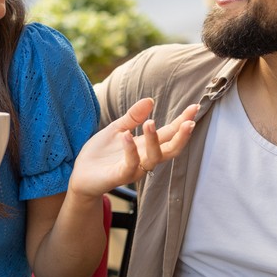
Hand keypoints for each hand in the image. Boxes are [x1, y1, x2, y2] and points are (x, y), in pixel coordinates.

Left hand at [69, 98, 196, 197]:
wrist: (81, 175)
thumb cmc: (100, 154)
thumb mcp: (117, 129)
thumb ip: (132, 117)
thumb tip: (150, 100)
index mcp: (145, 146)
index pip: (169, 133)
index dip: (182, 122)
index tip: (195, 107)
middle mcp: (144, 158)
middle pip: (171, 149)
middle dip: (181, 136)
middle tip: (189, 122)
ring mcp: (134, 168)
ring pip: (154, 158)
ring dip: (154, 140)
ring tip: (150, 122)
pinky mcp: (119, 176)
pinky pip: (130, 164)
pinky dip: (130, 150)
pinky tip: (126, 135)